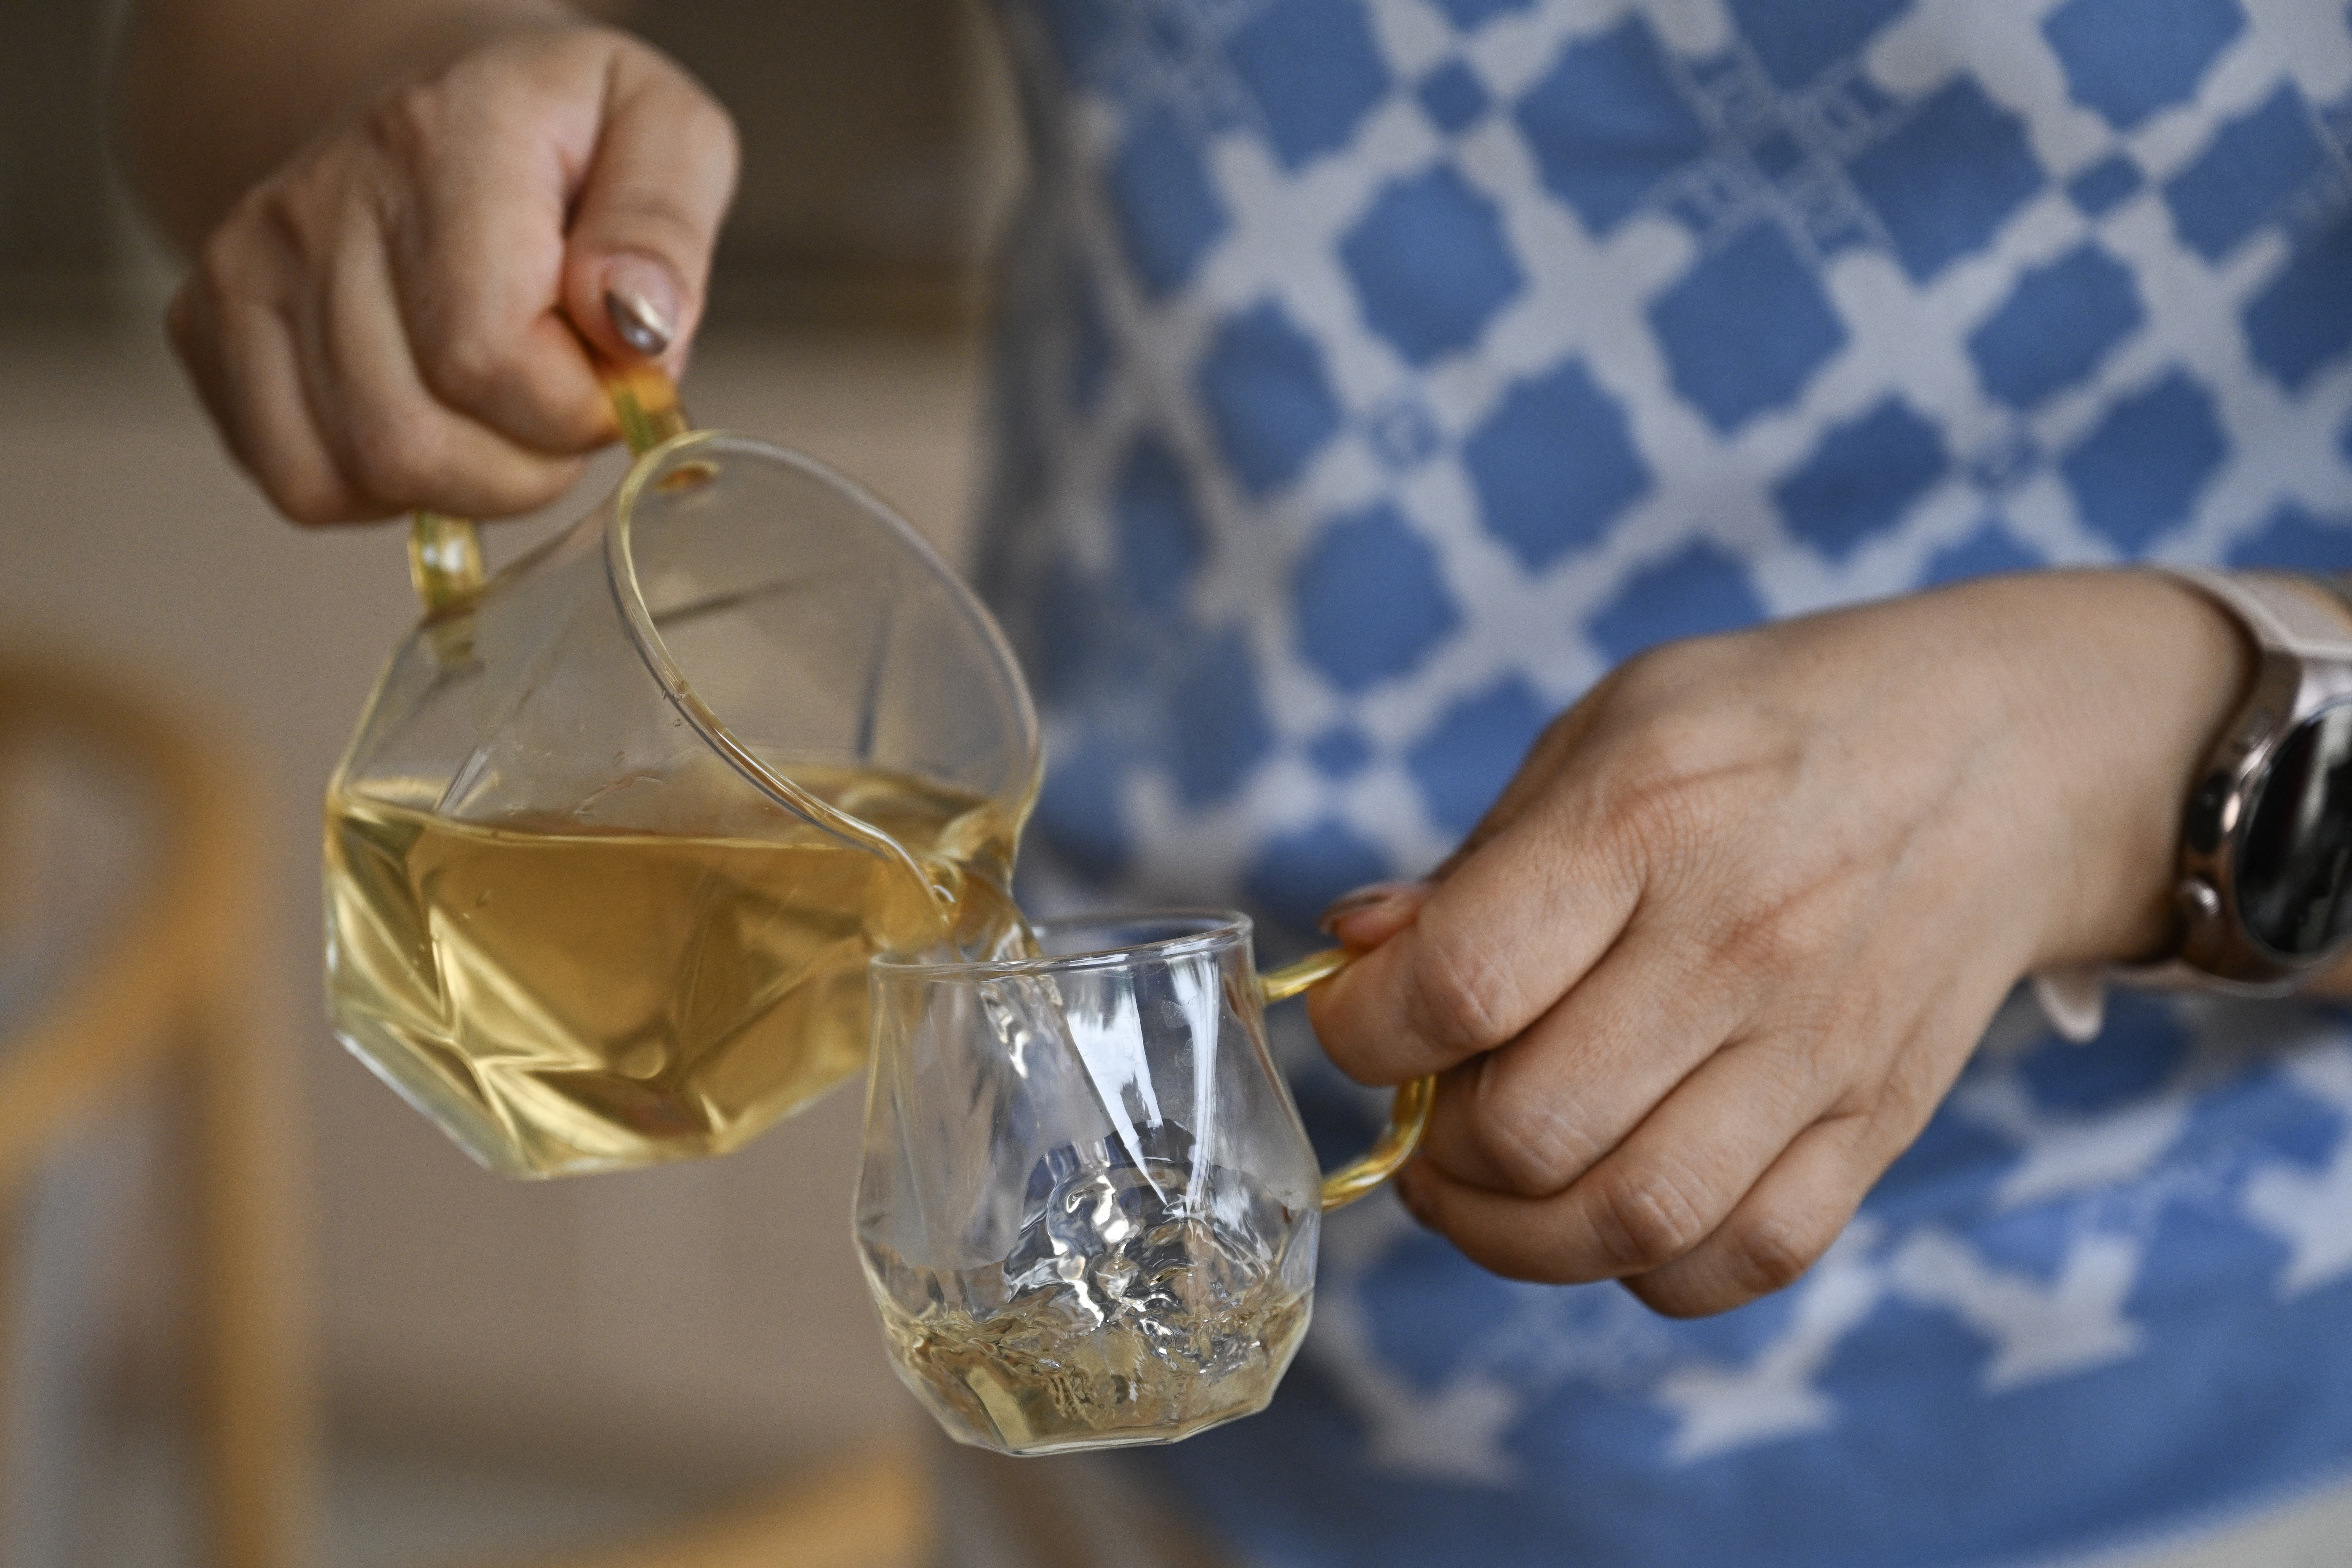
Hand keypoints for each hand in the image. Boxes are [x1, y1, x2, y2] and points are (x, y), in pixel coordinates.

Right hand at [166, 20, 736, 522]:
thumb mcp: (665, 130)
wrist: (438, 100)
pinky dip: (384, 490)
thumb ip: (663, 227)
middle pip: (414, 439)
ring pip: (361, 474)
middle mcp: (321, 201)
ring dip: (467, 483)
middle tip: (564, 403)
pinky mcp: (209, 329)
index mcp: (441, 139)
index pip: (487, 357)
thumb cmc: (561, 129)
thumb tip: (636, 328)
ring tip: (505, 408)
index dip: (576, 407)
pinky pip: (303, 484)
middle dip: (528, 464)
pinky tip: (432, 419)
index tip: (615, 373)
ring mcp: (248, 269)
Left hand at [1311, 570, 2248, 1315]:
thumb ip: (1477, 857)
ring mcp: (1818, 1047)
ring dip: (1516, 1236)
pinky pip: (1745, 1258)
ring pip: (1631, 1221)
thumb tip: (1352, 949)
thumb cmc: (1769, 730)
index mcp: (1645, 819)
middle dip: (1435, 1145)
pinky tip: (1608, 1207)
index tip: (1358, 1022)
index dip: (1363, 1032)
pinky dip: (1650, 1267)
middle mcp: (1736, 944)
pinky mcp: (1878, 1122)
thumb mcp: (1606, 729)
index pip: (1459, 986)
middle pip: (1530, 1129)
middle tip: (1427, 1110)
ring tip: (1484, 1187)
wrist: (2003, 753)